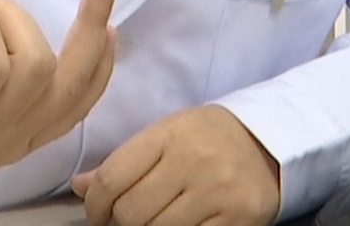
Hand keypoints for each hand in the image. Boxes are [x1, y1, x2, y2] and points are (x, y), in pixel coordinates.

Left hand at [71, 105, 279, 225]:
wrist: (270, 143)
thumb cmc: (208, 138)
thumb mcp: (166, 135)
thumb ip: (124, 160)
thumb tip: (79, 186)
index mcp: (170, 134)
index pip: (113, 177)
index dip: (95, 204)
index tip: (96, 214)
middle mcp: (193, 161)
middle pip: (131, 212)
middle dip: (122, 220)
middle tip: (128, 218)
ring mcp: (217, 193)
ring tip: (157, 219)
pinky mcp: (236, 220)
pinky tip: (179, 224)